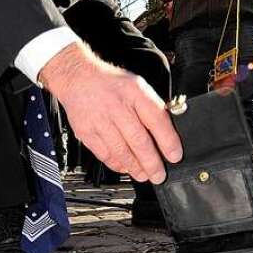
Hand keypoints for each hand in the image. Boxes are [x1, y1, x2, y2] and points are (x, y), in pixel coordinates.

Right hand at [40, 42, 182, 184]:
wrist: (78, 77)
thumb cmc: (111, 84)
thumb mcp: (136, 85)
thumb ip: (151, 106)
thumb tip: (167, 132)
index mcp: (135, 92)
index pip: (157, 120)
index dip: (168, 141)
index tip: (174, 156)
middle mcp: (117, 106)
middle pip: (139, 140)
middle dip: (152, 162)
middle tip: (159, 174)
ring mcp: (100, 120)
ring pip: (121, 150)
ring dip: (135, 167)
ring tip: (144, 175)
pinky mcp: (86, 131)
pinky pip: (104, 153)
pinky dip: (116, 164)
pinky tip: (125, 168)